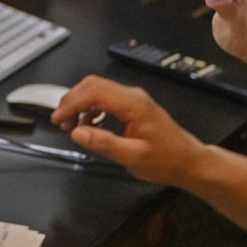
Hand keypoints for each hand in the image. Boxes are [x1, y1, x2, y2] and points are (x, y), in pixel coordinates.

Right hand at [50, 75, 207, 187]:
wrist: (188, 161)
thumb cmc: (165, 161)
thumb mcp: (132, 157)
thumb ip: (104, 143)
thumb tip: (78, 132)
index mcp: (133, 105)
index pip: (95, 93)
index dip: (72, 103)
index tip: (58, 119)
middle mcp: (133, 96)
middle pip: (93, 85)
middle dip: (72, 100)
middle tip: (60, 122)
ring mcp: (133, 99)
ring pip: (98, 89)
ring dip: (80, 104)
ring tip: (71, 125)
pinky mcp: (133, 105)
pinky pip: (106, 98)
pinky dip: (91, 108)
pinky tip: (88, 124)